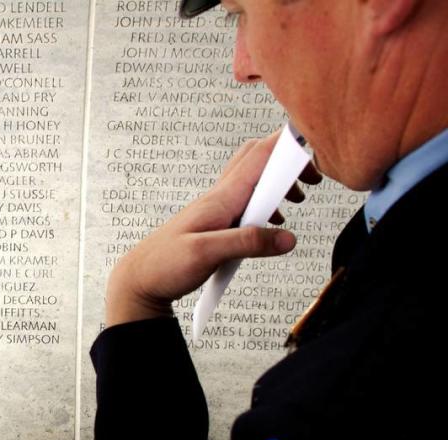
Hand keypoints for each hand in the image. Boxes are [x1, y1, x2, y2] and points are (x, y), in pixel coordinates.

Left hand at [106, 134, 321, 325]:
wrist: (138, 280)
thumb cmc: (164, 265)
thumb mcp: (206, 255)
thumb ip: (247, 243)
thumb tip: (289, 238)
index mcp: (221, 197)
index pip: (259, 155)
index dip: (288, 145)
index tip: (315, 148)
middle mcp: (219, 197)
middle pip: (257, 158)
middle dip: (288, 159)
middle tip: (313, 177)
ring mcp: (216, 208)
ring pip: (253, 179)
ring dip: (279, 183)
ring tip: (297, 201)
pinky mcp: (215, 223)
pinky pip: (245, 201)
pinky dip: (266, 204)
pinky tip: (272, 225)